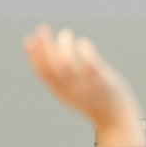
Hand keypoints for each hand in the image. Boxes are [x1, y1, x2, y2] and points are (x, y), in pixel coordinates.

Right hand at [24, 24, 145, 146]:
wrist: (116, 119)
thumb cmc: (94, 100)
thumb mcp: (72, 92)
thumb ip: (61, 77)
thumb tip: (53, 51)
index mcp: (61, 93)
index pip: (42, 74)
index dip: (33, 56)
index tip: (29, 38)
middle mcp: (70, 90)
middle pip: (52, 67)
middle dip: (43, 46)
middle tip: (42, 28)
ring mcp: (85, 86)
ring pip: (67, 64)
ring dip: (63, 44)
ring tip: (65, 34)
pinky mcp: (101, 81)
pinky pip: (88, 63)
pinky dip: (83, 49)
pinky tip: (82, 42)